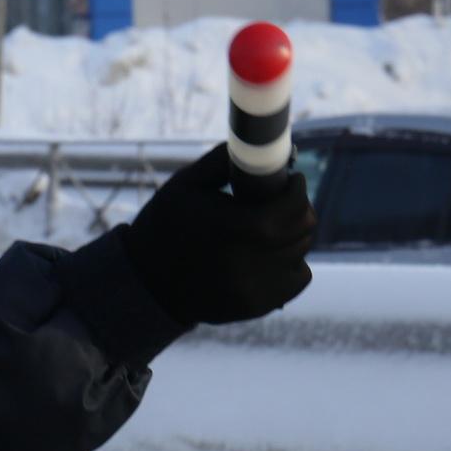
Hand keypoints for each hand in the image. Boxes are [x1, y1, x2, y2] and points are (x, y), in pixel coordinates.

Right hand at [121, 145, 314, 326]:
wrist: (148, 282)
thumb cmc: (166, 225)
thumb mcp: (184, 185)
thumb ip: (222, 161)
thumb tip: (261, 145)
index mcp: (230, 229)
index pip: (291, 208)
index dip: (298, 190)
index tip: (293, 180)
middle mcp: (246, 263)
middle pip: (303, 231)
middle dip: (300, 210)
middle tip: (285, 201)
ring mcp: (254, 289)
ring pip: (301, 253)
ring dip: (292, 236)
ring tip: (269, 228)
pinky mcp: (258, 305)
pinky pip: (297, 277)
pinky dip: (289, 263)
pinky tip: (266, 256)